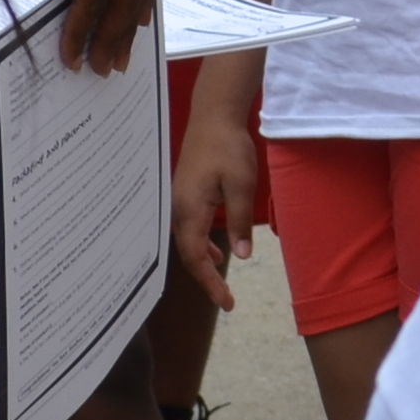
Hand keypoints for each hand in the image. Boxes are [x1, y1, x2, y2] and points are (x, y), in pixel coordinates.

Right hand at [175, 110, 265, 307]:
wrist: (213, 117)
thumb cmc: (228, 148)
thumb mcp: (241, 184)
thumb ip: (239, 221)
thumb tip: (240, 256)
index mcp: (189, 210)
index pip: (196, 258)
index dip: (210, 283)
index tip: (227, 303)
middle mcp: (178, 210)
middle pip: (188, 254)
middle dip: (206, 278)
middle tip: (227, 300)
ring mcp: (179, 202)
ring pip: (188, 243)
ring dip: (203, 262)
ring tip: (221, 281)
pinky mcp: (185, 195)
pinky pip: (190, 229)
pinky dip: (201, 245)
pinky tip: (217, 249)